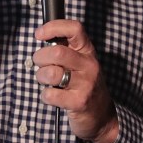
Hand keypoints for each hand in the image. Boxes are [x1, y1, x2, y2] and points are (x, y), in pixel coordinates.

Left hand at [33, 20, 119, 142]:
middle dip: (40, 58)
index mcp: (87, 51)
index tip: (39, 34)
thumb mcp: (80, 63)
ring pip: (51, 73)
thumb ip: (65, 50)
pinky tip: (52, 96)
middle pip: (57, 52)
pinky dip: (45, 95)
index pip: (74, 28)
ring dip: (41, 77)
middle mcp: (89, 65)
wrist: (102, 116)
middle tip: (40, 64)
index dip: (53, 27)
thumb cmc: (84, 85)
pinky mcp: (79, 102)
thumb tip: (42, 38)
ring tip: (46, 81)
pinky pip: (50, 94)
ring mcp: (85, 84)